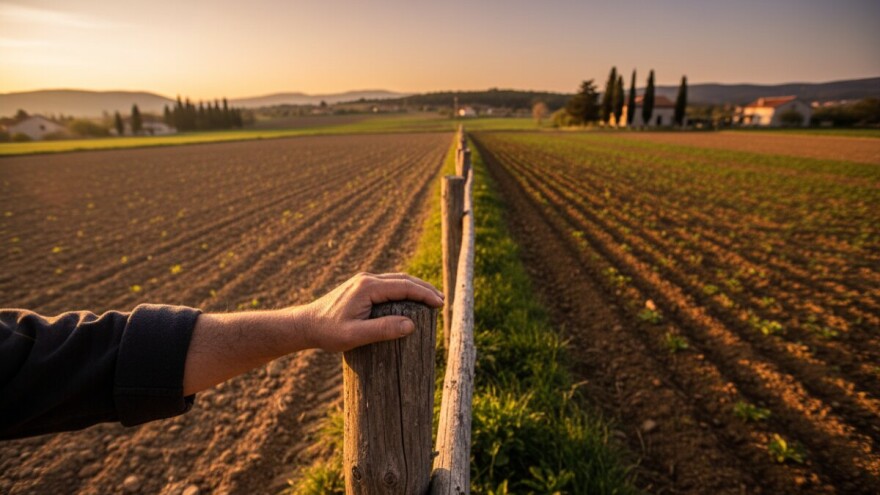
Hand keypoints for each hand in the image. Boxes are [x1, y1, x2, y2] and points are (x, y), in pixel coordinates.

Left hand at [302, 272, 443, 351]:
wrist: (305, 324)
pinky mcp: (360, 287)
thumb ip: (382, 329)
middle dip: (424, 289)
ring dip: (415, 287)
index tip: (440, 304)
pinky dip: (403, 289)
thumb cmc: (328, 332)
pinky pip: (388, 284)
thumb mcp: (355, 335)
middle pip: (403, 279)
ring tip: (431, 298)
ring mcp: (363, 281)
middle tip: (442, 301)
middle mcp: (367, 279)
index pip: (404, 287)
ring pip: (396, 280)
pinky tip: (409, 298)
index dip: (424, 295)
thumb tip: (411, 325)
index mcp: (368, 287)